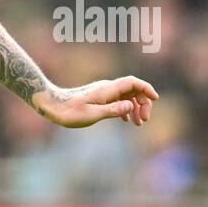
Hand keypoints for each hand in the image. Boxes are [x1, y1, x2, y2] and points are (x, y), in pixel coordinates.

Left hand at [34, 77, 158, 127]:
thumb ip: (113, 111)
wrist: (51, 106)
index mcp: (107, 90)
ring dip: (134, 107)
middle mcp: (107, 88)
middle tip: (143, 121)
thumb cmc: (69, 112)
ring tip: (138, 123)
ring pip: (125, 96)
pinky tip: (126, 120)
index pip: (133, 83)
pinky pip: (117, 100)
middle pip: (132, 90)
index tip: (156, 99)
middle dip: (142, 103)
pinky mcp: (97, 98)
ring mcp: (102, 93)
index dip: (146, 89)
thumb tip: (131, 107)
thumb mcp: (92, 115)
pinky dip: (125, 108)